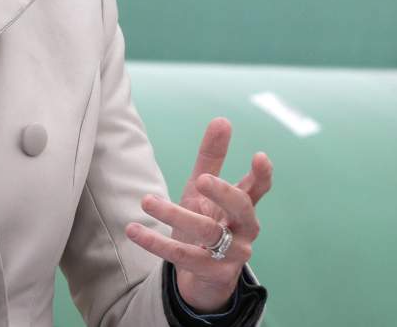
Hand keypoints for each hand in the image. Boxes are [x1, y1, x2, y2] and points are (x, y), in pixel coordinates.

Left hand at [125, 117, 271, 313]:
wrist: (203, 277)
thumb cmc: (207, 224)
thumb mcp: (203, 191)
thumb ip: (212, 158)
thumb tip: (222, 119)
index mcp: (243, 206)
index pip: (258, 187)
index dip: (262, 174)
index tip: (259, 156)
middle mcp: (244, 230)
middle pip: (241, 209)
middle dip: (223, 193)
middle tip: (202, 179)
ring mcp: (233, 254)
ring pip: (208, 233)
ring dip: (176, 215)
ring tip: (147, 200)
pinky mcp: (213, 274)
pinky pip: (184, 256)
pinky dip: (157, 243)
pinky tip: (134, 230)